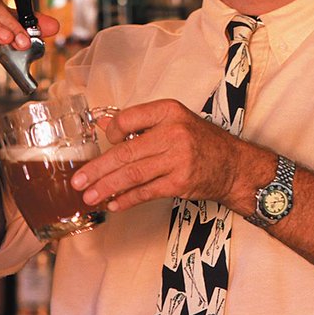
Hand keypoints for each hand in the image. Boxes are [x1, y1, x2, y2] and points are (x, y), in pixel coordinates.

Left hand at [69, 99, 267, 213]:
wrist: (234, 166)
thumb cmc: (202, 142)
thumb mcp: (174, 121)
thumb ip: (140, 123)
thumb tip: (103, 124)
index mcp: (168, 111)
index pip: (127, 120)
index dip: (111, 133)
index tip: (106, 144)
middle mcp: (173, 132)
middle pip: (125, 152)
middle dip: (98, 169)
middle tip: (79, 181)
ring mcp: (178, 158)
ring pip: (133, 174)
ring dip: (107, 187)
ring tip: (89, 196)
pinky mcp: (181, 182)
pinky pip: (147, 192)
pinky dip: (128, 199)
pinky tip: (114, 204)